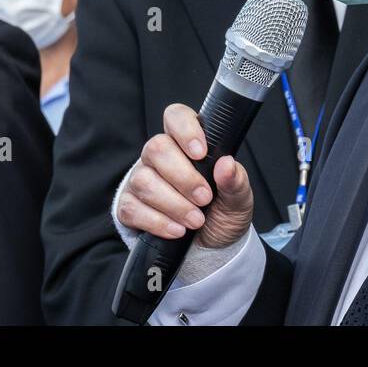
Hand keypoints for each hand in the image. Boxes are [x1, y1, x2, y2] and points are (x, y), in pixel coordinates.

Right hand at [116, 103, 253, 248]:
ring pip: (144, 180)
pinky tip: (177, 230)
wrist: (208, 249)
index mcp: (188, 143)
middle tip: (204, 198)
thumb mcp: (238, 200)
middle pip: (156, 148)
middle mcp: (160, 156)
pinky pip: (132, 208)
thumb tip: (227, 164)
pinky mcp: (129, 206)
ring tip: (195, 220)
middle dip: (183, 177)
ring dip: (173, 204)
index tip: (201, 153)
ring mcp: (141, 179)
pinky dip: (157, 222)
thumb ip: (236, 181)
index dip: (185, 129)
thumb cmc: (222, 214)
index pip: (176, 117)